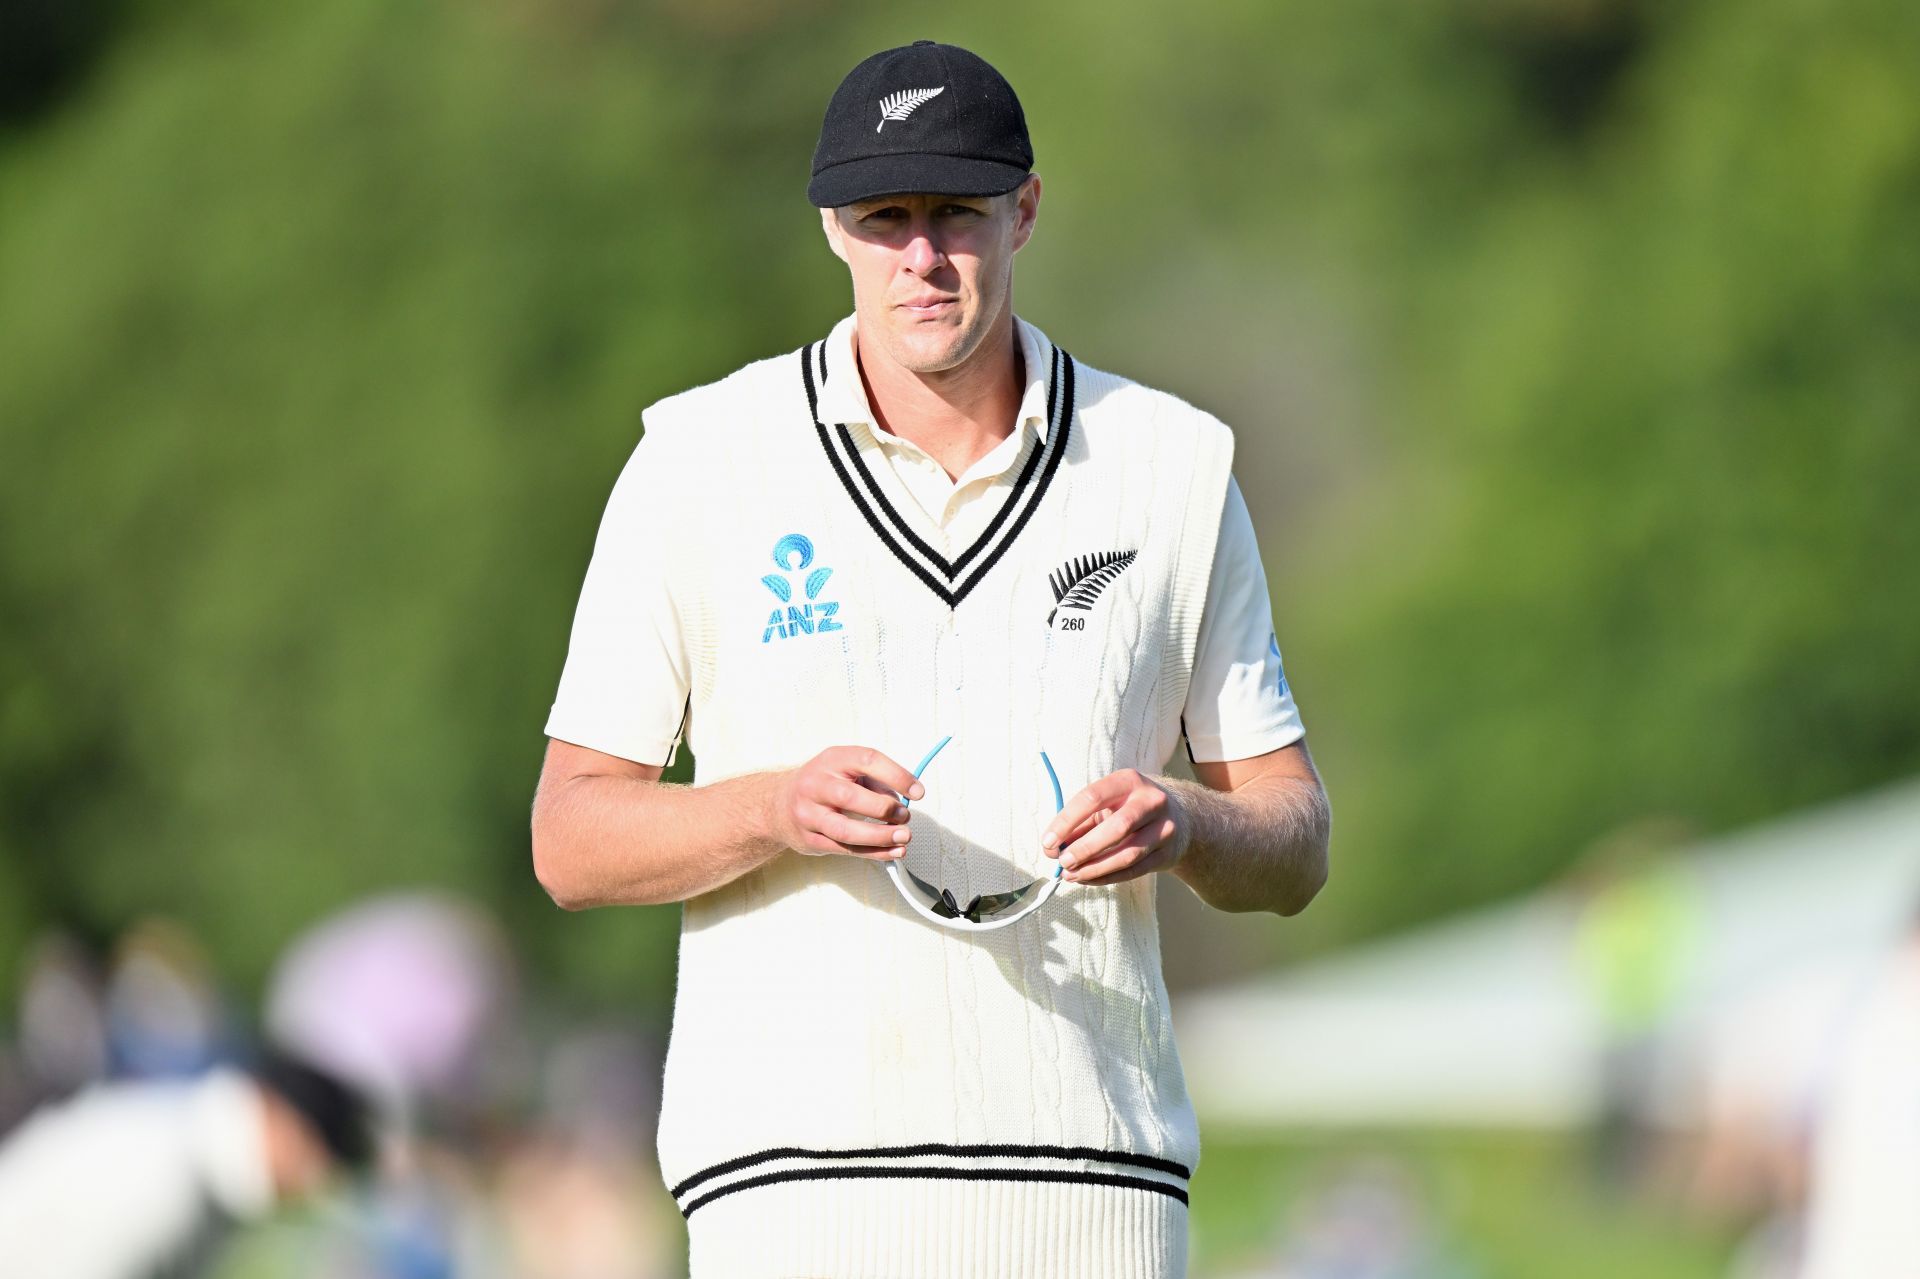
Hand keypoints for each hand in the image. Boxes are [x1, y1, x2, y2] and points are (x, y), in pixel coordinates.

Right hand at [768, 746, 925, 860]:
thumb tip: (905, 799)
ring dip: (880, 837)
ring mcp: (809, 814)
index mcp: (832, 760)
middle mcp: (815, 784)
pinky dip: (874, 853)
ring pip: (846, 831)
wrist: (778, 805)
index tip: (918, 791)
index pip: (867, 760)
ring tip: (904, 837)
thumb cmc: (822, 784)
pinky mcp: (810, 839)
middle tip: (905, 816)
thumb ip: (875, 781)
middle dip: (884, 809)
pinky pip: (845, 850)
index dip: (897, 775)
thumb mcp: (845, 770)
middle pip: (851, 797)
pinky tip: (893, 851)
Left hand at [1040, 769, 1188, 885]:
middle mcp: (1151, 801)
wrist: (1180, 818)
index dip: (1067, 821)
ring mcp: (1164, 828)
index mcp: (1128, 781)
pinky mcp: (1168, 853)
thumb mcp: (1107, 805)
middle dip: (1085, 847)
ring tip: (1071, 875)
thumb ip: (1079, 824)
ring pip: (1128, 854)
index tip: (1048, 841)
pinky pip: (1134, 870)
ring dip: (1095, 868)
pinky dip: (1107, 877)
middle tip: (1062, 862)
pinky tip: (1088, 879)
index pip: (1093, 798)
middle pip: (1117, 827)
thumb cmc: (1130, 808)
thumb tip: (1052, 849)